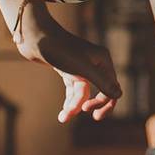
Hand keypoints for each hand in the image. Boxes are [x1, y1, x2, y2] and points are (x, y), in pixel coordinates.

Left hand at [14, 6, 121, 121]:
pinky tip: (64, 112)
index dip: (105, 102)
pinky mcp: (68, 69)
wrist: (35, 37)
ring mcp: (81, 67)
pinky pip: (73, 89)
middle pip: (102, 90)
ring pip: (84, 92)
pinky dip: (69, 100)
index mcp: (103, 60)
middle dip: (95, 105)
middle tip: (94, 117)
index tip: (92, 113)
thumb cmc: (60, 50)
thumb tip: (119, 95)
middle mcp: (95, 63)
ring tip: (63, 118)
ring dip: (75, 105)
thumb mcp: (82, 68)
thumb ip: (102, 82)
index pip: (112, 86)